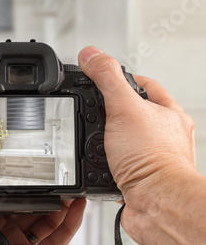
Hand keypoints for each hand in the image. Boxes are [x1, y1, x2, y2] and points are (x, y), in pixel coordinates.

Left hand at [0, 181, 85, 244]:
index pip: (14, 198)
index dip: (30, 185)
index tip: (42, 170)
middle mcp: (2, 230)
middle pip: (36, 210)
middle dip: (53, 193)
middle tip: (64, 177)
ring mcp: (14, 243)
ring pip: (50, 224)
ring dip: (65, 206)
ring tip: (74, 188)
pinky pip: (56, 241)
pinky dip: (69, 223)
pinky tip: (76, 205)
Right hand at [79, 46, 199, 243]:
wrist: (156, 204)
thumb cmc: (152, 160)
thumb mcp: (123, 107)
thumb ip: (106, 78)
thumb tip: (91, 54)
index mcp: (167, 113)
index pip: (142, 84)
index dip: (120, 78)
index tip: (102, 77)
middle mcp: (162, 134)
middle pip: (130, 112)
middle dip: (108, 111)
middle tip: (93, 110)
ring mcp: (149, 156)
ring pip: (122, 138)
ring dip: (104, 139)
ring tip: (94, 137)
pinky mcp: (137, 177)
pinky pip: (116, 162)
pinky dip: (103, 162)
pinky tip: (97, 161)